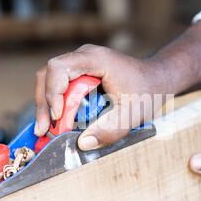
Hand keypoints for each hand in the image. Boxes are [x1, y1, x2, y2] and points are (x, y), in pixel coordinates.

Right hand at [35, 44, 166, 149]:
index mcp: (96, 59)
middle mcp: (84, 56)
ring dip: (46, 104)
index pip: (59, 68)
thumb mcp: (133, 115)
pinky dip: (54, 102)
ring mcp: (81, 63)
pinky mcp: (81, 72)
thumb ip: (110, 130)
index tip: (59, 116)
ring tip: (45, 129)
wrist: (158, 79)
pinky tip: (56, 121)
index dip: (53, 92)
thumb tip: (83, 143)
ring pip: (50, 79)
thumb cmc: (148, 92)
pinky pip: (60, 84)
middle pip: (49, 74)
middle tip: (43, 129)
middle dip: (44, 103)